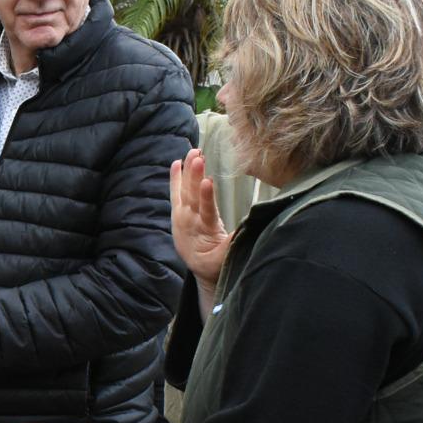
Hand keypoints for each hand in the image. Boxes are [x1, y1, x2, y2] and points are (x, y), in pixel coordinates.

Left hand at [170, 149, 230, 301]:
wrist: (200, 270)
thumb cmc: (216, 264)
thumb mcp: (226, 260)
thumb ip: (233, 246)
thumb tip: (247, 230)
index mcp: (204, 232)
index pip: (206, 211)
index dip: (206, 197)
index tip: (208, 181)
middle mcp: (190, 221)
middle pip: (193, 196)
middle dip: (194, 176)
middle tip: (197, 156)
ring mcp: (183, 216)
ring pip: (184, 191)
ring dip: (188, 171)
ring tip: (193, 152)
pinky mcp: (180, 213)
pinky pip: (176, 194)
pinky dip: (175, 178)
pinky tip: (176, 163)